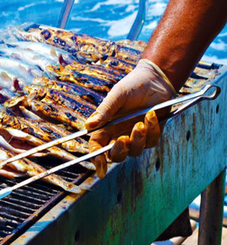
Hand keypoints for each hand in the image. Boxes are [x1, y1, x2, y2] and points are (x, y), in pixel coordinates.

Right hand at [85, 59, 176, 178]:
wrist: (156, 79)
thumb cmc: (132, 85)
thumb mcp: (117, 95)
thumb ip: (104, 111)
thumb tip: (88, 126)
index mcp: (106, 127)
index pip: (97, 147)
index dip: (96, 159)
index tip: (100, 165)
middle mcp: (119, 134)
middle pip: (116, 155)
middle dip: (119, 151)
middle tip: (124, 139)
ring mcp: (136, 136)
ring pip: (135, 151)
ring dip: (138, 140)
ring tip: (140, 123)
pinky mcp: (152, 134)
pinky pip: (151, 141)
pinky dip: (152, 130)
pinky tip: (152, 114)